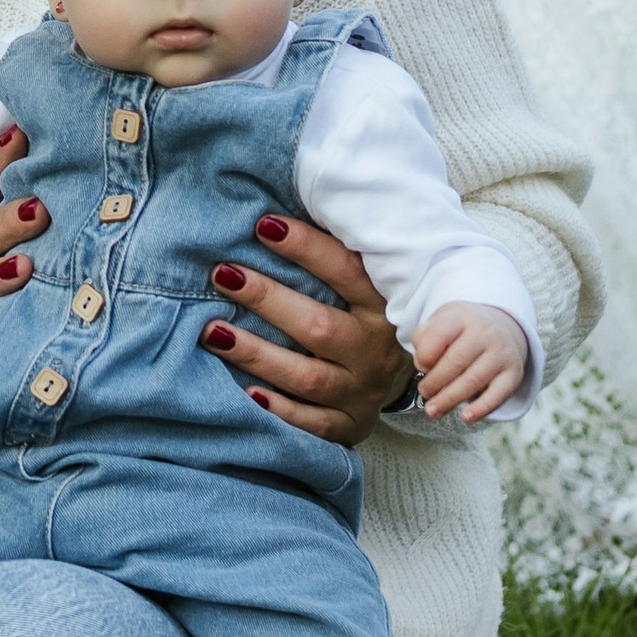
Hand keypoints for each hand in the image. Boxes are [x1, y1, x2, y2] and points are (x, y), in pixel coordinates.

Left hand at [201, 210, 409, 443]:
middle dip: (267, 300)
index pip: (346, 270)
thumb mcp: (368, 283)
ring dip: (256, 354)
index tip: (261, 224)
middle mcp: (375, 349)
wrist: (424, 374)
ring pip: (307, 377)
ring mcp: (362, 390)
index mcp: (382, 304)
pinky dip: (279, 410)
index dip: (306, 247)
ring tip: (211, 332)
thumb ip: (334, 254)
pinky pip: (312, 423)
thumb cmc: (369, 314)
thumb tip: (273, 210)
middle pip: (318, 327)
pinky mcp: (350, 425)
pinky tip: (244, 393)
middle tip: (222, 274)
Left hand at [411, 301, 527, 422]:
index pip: (441, 333)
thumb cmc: (462, 330)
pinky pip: (498, 395)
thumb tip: (423, 364)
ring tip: (433, 410)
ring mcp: (501, 353)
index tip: (420, 366)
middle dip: (435, 381)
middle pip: (457, 360)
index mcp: (462, 317)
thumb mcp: (441, 321)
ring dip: (450, 399)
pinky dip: (481, 409)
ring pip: (474, 380)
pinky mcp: (513, 374)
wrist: (503, 326)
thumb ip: (425, 337)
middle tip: (424, 392)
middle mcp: (485, 333)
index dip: (426, 354)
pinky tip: (465, 417)